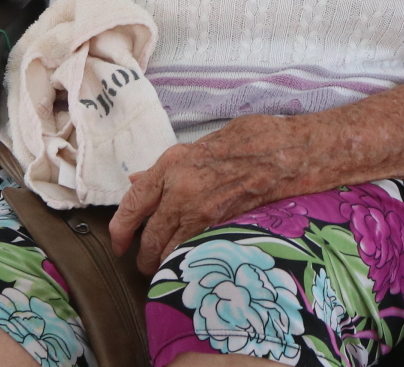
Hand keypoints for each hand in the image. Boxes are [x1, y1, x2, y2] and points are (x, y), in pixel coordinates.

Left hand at [110, 118, 311, 273]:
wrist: (285, 153)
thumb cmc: (247, 140)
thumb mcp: (198, 144)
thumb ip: (165, 168)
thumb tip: (137, 180)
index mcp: (171, 166)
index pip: (132, 204)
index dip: (120, 230)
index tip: (118, 242)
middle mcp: (182, 191)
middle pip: (148, 239)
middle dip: (143, 256)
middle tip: (143, 261)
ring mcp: (203, 212)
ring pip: (170, 252)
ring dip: (165, 262)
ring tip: (167, 263)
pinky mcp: (222, 227)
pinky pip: (194, 252)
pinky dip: (188, 259)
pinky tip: (190, 257)